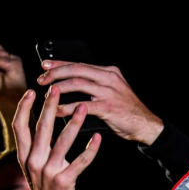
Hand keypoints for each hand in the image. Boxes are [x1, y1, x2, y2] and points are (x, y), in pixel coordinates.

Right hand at [13, 87, 101, 189]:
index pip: (19, 126)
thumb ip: (35, 146)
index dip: (24, 107)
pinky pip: (81, 161)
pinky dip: (91, 149)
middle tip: (57, 88)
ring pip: (63, 141)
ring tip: (84, 106)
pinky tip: (98, 137)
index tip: (31, 91)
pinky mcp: (65, 181)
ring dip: (74, 122)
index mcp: (25, 155)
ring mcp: (49, 171)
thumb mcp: (34, 166)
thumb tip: (41, 121)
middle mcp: (34, 161)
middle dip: (50, 106)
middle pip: (41, 128)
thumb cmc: (45, 187)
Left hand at [37, 61, 163, 145]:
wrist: (147, 126)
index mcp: (109, 72)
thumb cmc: (127, 111)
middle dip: (55, 73)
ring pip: (78, 83)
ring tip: (46, 94)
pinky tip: (57, 111)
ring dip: (59, 88)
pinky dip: (67, 108)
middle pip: (76, 70)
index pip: (80, 63)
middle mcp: (109, 78)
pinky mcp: (108, 108)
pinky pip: (82, 105)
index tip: (45, 65)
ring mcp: (109, 92)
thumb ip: (96, 86)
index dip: (60, 63)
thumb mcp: (113, 92)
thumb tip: (70, 86)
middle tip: (41, 79)